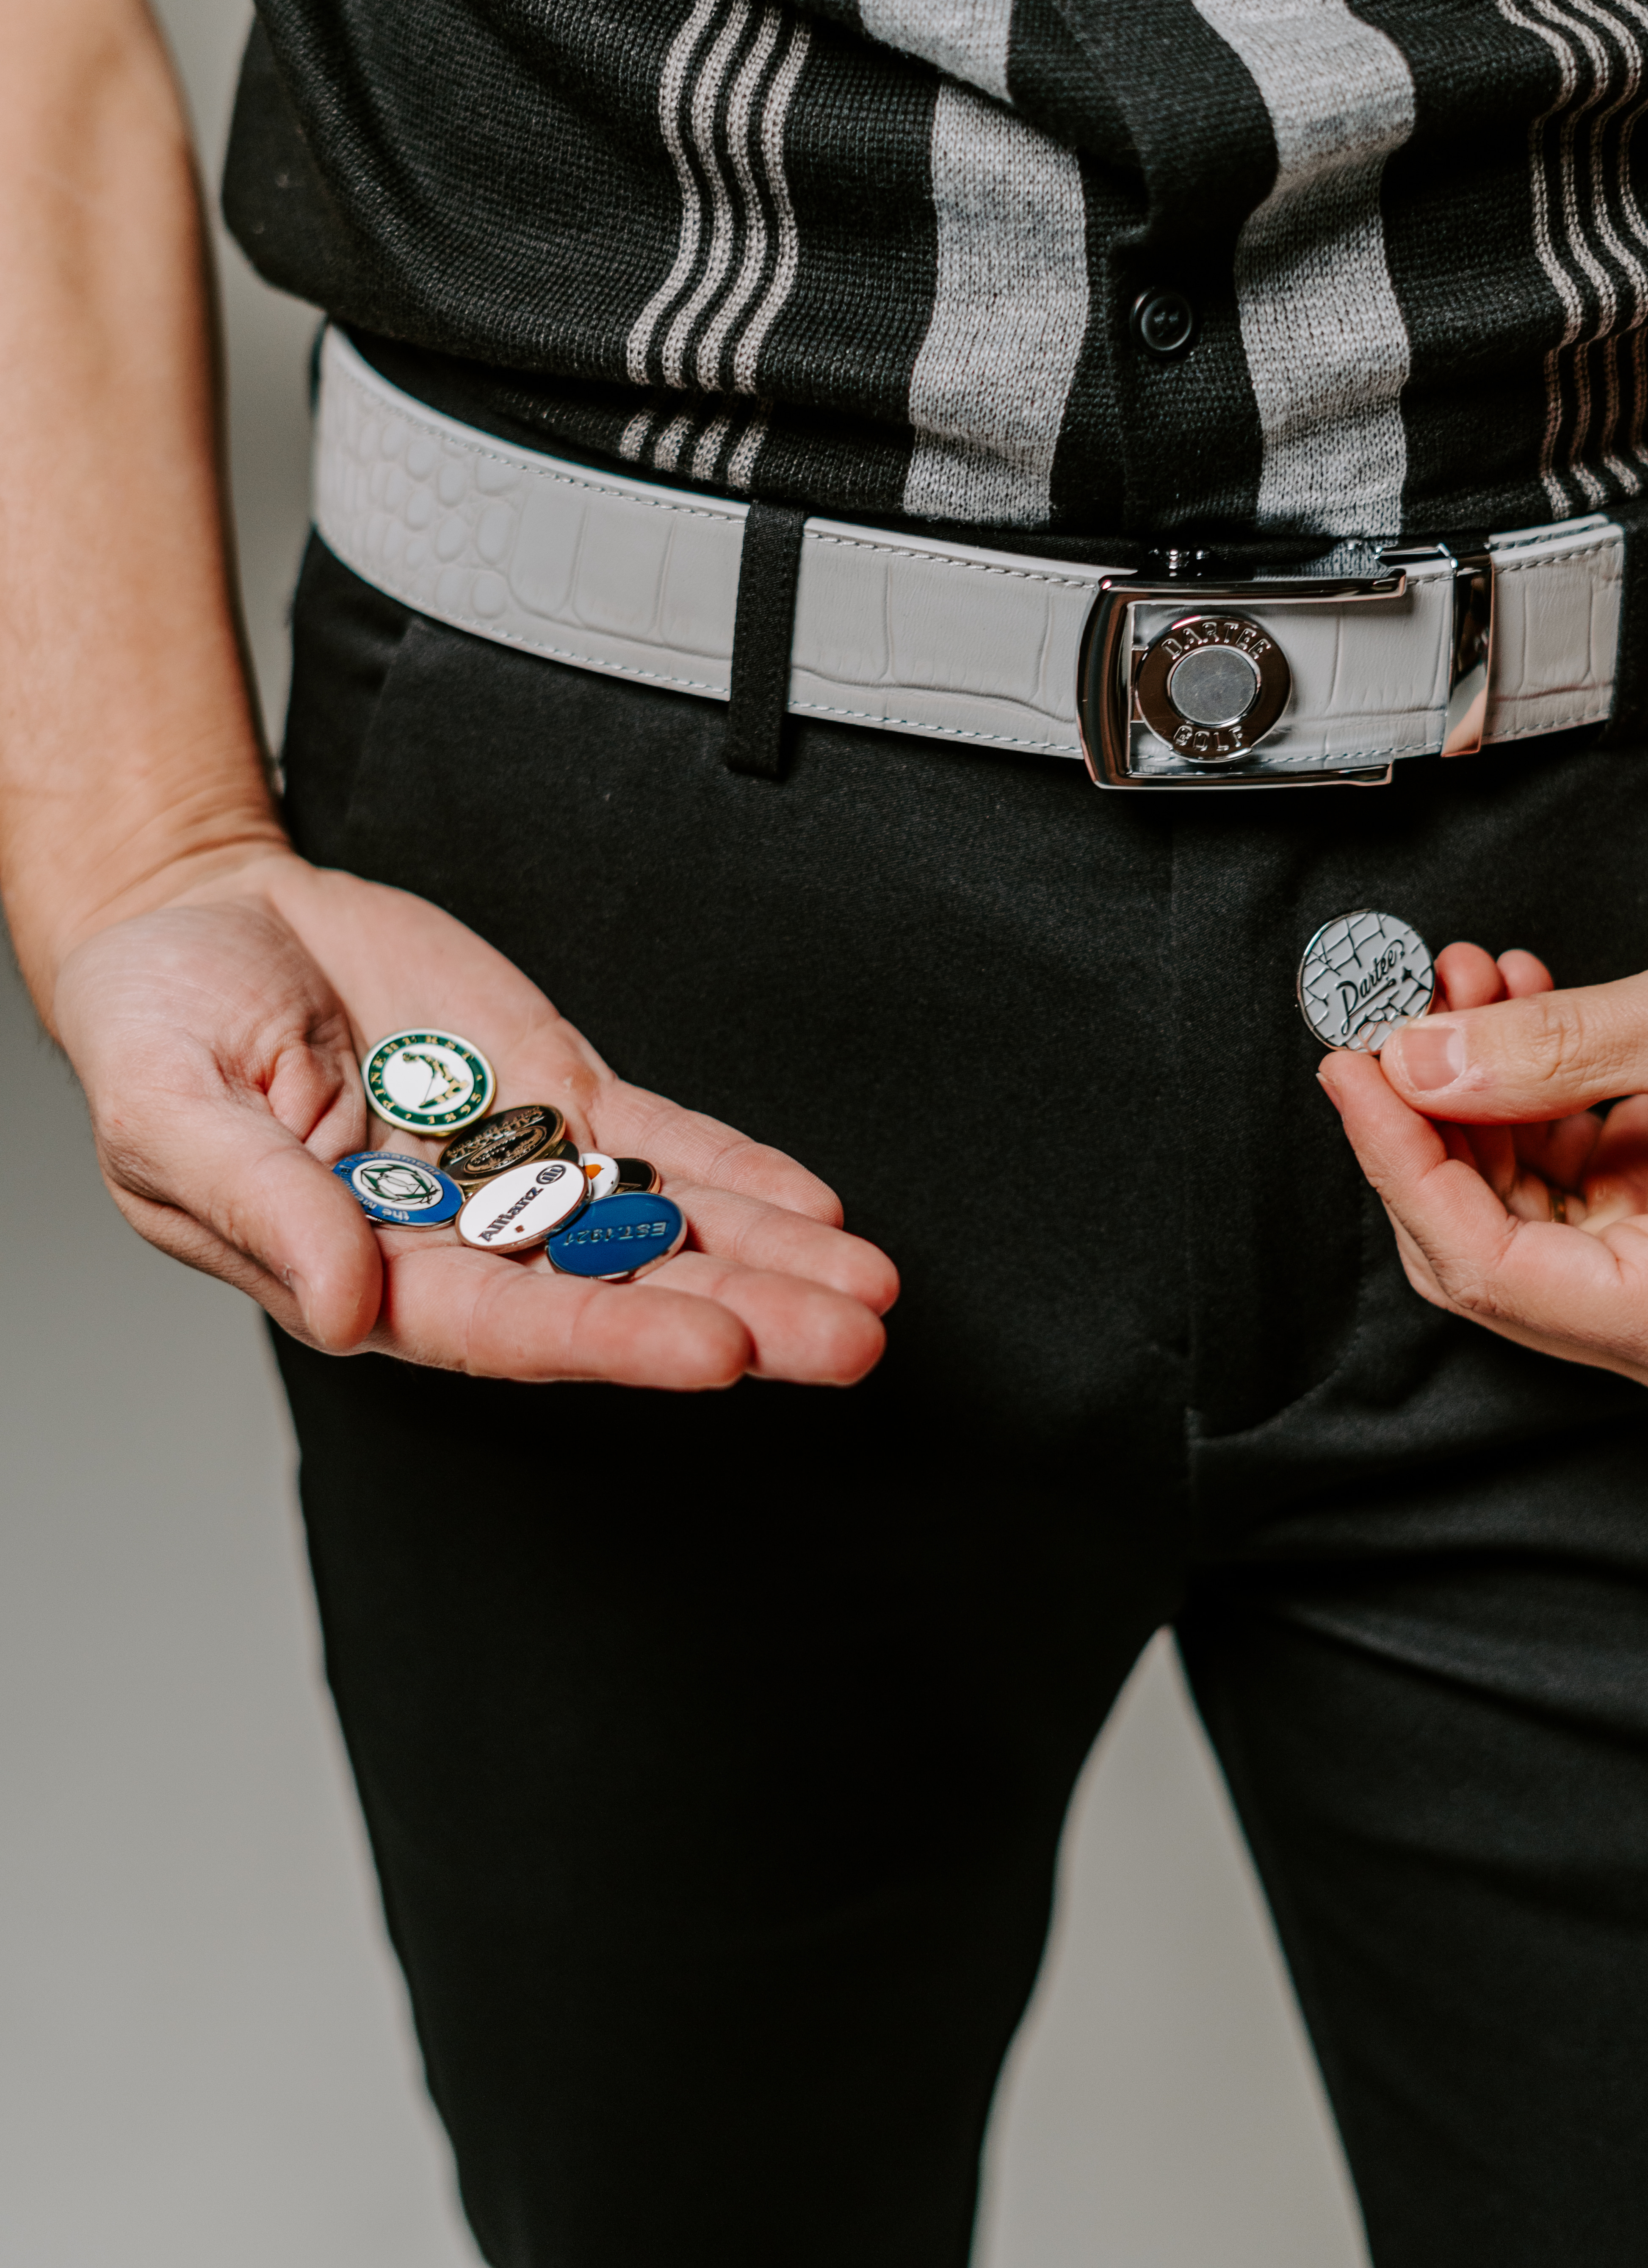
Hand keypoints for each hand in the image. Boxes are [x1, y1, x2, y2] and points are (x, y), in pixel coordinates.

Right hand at [51, 849, 896, 1389]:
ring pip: (661, 1227)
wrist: (203, 918)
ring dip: (770, 1262)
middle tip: (845, 1341)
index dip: (612, 1338)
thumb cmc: (158, 1026)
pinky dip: (740, 1172)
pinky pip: (662, 1142)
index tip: (714, 1349)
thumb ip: (261, 1210)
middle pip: (615, 1292)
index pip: (506, 1328)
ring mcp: (518, 1165)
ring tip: (868, 1290)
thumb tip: (347, 1306)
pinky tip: (815, 1208)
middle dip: (740, 1319)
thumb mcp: (171, 1112)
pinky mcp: (555, 1090)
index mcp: (363, 1272)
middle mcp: (460, 1239)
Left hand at [1318, 826, 1647, 1408]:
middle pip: (1486, 1248)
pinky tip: (1515, 1009)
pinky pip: (1560, 1172)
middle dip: (1432, 1119)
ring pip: (1511, 1202)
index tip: (1354, 1071)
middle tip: (1395, 1013)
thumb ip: (1551, 1051)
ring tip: (1467, 985)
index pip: (1491, 1267)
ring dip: (1474, 1088)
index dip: (1400, 1163)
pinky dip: (1526, 1088)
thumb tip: (1418, 1064)